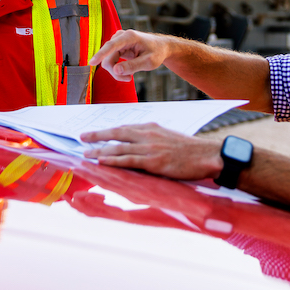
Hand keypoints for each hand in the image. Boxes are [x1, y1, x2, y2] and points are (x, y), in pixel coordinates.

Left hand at [82, 123, 223, 180]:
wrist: (207, 155)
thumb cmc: (189, 150)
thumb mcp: (168, 138)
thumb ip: (152, 141)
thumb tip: (138, 148)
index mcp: (151, 128)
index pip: (124, 128)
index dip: (107, 131)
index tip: (94, 133)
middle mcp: (147, 135)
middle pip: (116, 134)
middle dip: (97, 136)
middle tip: (82, 138)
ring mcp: (149, 148)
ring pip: (118, 148)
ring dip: (100, 151)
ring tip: (86, 154)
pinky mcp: (153, 162)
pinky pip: (128, 160)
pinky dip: (112, 160)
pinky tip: (101, 161)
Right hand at [88, 29, 172, 79]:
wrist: (161, 47)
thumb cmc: (157, 52)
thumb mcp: (149, 62)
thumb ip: (132, 66)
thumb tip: (116, 70)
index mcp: (129, 37)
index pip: (111, 46)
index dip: (101, 54)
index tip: (92, 62)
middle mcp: (121, 36)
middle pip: (108, 57)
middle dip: (115, 71)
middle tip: (129, 79)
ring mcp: (118, 41)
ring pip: (108, 61)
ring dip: (117, 71)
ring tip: (130, 75)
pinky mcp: (117, 47)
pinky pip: (111, 61)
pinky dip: (118, 69)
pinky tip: (128, 70)